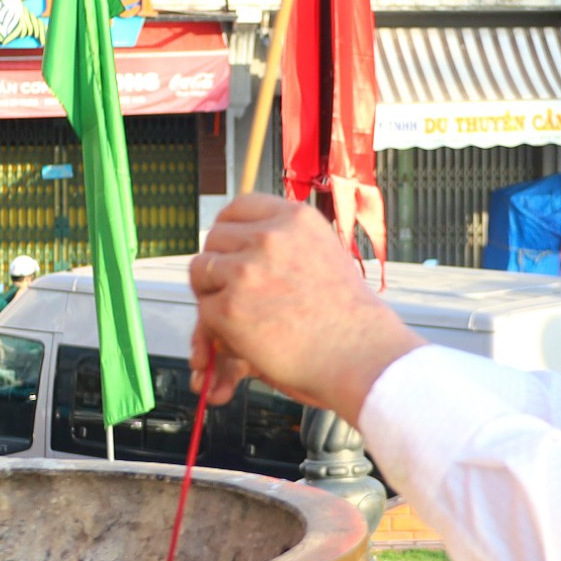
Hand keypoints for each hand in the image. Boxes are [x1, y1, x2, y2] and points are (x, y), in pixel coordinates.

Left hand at [189, 195, 421, 419]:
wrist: (359, 353)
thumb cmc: (346, 315)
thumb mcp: (323, 253)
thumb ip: (287, 241)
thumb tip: (242, 242)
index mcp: (295, 219)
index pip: (239, 207)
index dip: (228, 228)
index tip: (229, 248)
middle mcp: (269, 237)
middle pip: (214, 238)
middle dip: (218, 264)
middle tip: (232, 290)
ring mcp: (246, 271)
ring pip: (200, 271)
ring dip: (212, 293)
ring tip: (240, 314)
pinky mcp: (230, 308)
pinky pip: (205, 310)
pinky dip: (217, 327)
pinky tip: (247, 337)